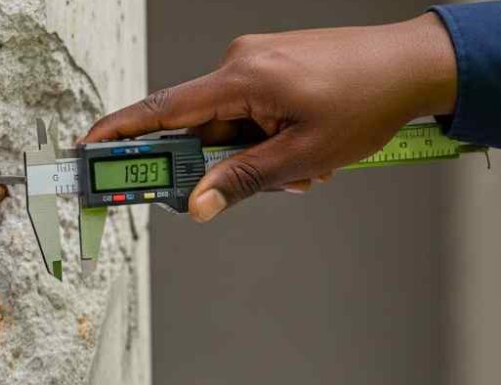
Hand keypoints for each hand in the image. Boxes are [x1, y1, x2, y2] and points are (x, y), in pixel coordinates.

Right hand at [82, 13, 456, 221]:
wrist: (413, 64)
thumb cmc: (366, 101)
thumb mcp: (301, 155)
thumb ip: (241, 180)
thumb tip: (197, 204)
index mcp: (240, 78)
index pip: (162, 111)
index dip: (120, 135)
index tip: (87, 152)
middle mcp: (241, 64)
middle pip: (201, 128)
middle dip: (225, 166)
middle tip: (261, 184)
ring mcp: (258, 64)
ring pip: (233, 127)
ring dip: (258, 158)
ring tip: (306, 169)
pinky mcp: (274, 69)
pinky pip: (254, 114)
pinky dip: (270, 141)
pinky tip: (306, 154)